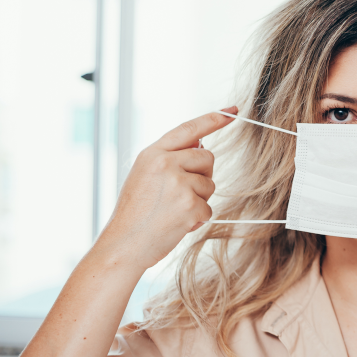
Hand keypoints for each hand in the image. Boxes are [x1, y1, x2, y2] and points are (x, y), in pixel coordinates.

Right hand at [97, 107, 237, 270]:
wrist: (123, 245)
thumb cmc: (136, 213)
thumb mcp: (144, 176)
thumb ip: (169, 158)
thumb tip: (202, 146)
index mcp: (152, 153)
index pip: (189, 129)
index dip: (213, 119)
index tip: (232, 111)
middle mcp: (165, 162)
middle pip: (207, 158)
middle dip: (202, 176)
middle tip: (181, 194)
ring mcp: (177, 182)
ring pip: (210, 184)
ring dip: (199, 200)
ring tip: (174, 211)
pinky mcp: (189, 204)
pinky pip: (208, 208)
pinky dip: (198, 219)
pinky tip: (177, 224)